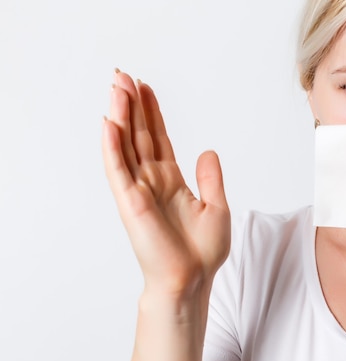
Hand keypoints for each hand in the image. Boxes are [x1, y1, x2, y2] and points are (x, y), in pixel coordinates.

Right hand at [102, 70, 229, 297]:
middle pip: (138, 135)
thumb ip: (210, 178)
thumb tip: (208, 150)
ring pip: (125, 146)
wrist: (191, 280)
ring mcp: (139, 190)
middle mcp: (152, 181)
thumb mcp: (217, 208)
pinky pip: (118, 169)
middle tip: (123, 76)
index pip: (158, 139)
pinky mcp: (130, 202)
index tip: (146, 88)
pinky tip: (109, 123)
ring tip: (116, 87)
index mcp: (171, 181)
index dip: (151, 113)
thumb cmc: (202, 253)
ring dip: (119, 116)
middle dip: (131, 105)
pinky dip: (112, 146)